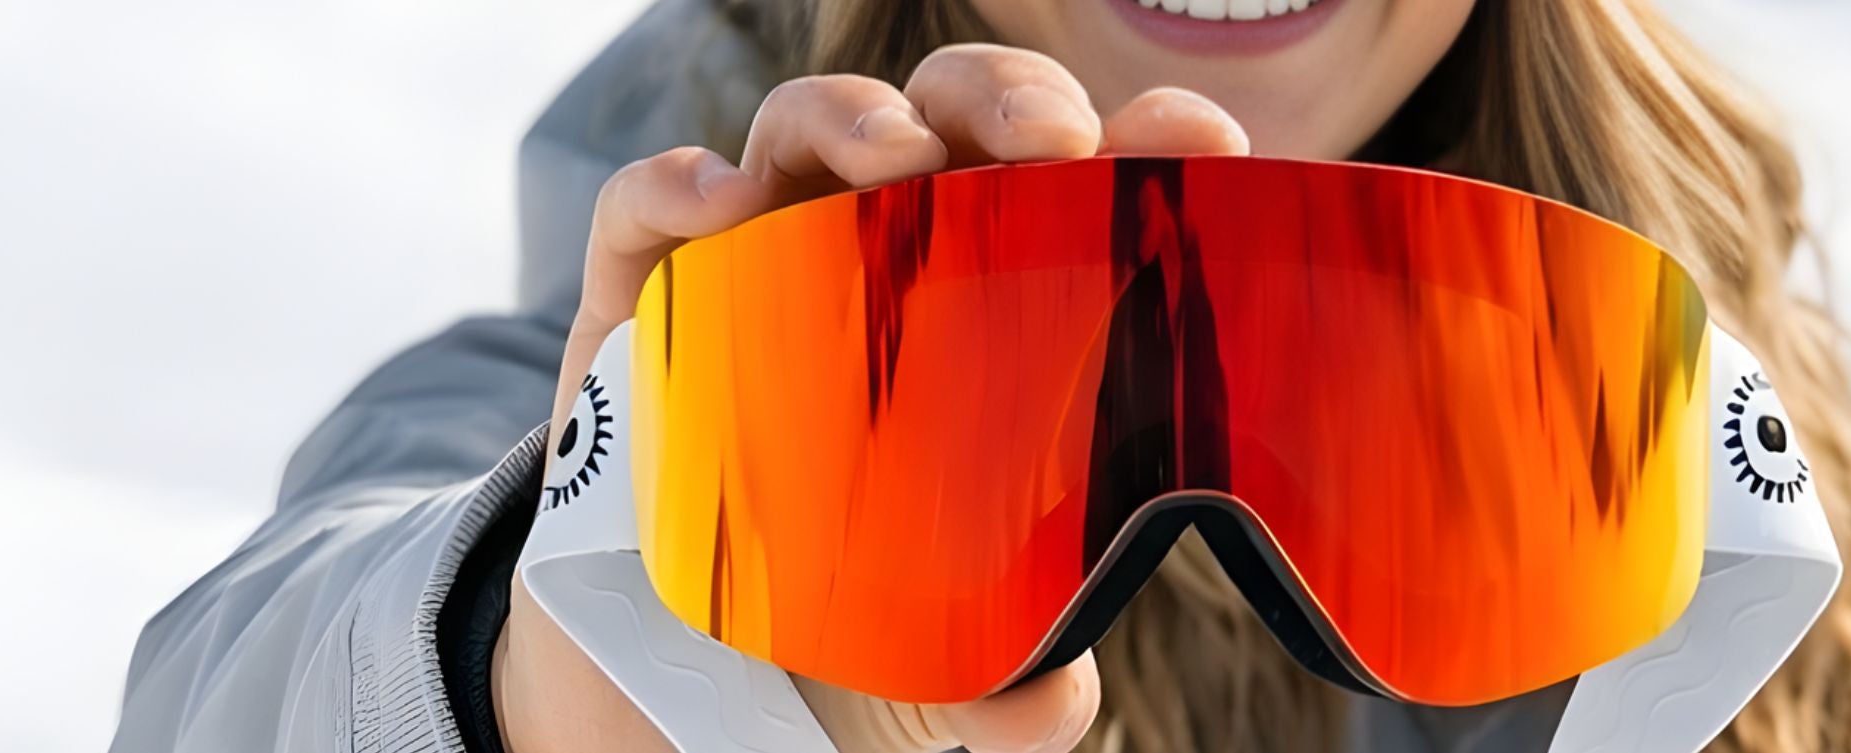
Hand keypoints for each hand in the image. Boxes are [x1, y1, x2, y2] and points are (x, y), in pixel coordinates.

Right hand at [495, 44, 1250, 752]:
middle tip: (1052, 145)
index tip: (1202, 149)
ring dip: (859, 115)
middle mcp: (889, 249)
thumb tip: (1056, 698)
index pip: (1087, 183)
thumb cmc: (855, 616)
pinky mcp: (648, 293)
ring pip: (814, 125)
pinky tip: (724, 203)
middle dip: (1009, 101)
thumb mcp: (954, 666)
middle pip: (959, 119)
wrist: (688, 667)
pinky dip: (682, 183)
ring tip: (899, 156)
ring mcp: (765, 256)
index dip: (1148, 141)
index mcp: (999, 295)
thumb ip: (1018, 690)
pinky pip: (650, 204)